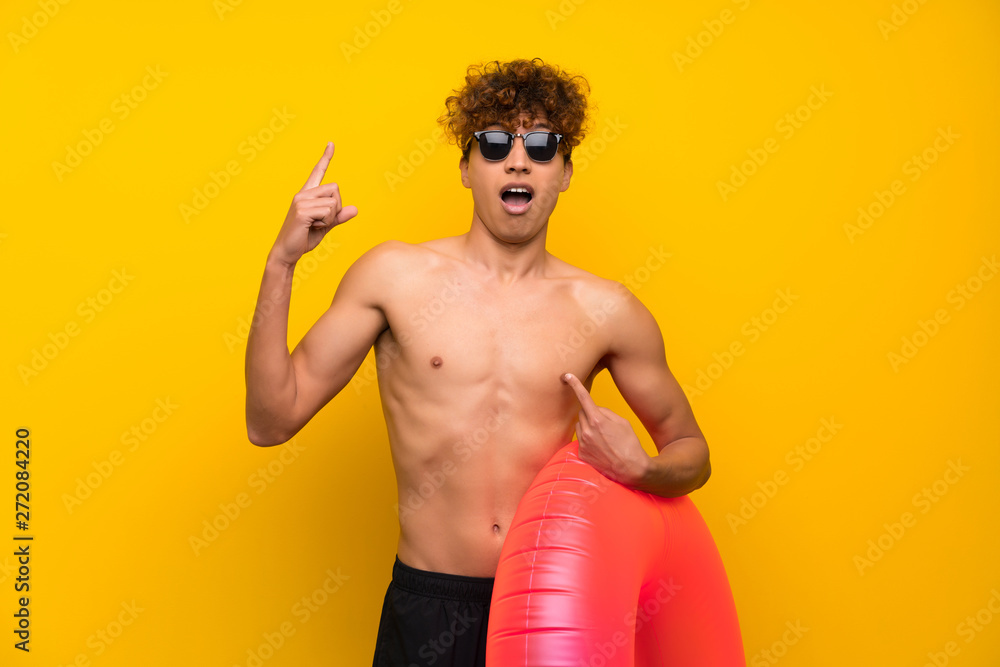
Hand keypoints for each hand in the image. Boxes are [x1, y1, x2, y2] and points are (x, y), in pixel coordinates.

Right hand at [270, 142, 358, 266]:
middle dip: (337, 208)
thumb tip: (356, 209)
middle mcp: (303, 193)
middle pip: (336, 189)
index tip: (331, 144)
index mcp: (307, 194)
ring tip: (314, 225)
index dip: (325, 158)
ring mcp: (301, 200)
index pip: (318, 172)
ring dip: (331, 218)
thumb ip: (339, 217)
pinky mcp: (302, 210)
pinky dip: (326, 223)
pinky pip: (328, 212)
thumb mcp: (325, 227)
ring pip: (334, 203)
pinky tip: (311, 228)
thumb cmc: (304, 239)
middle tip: (322, 221)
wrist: (286, 253)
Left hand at [561, 373, 649, 485]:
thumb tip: (595, 410)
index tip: (567, 375)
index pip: (583, 397)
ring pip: (580, 427)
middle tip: (604, 424)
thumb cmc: (630, 444)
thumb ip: (606, 412)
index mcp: (598, 420)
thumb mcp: (623, 422)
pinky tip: (601, 449)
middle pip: (582, 413)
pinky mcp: (581, 454)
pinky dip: (588, 441)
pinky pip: (581, 441)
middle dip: (590, 414)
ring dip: (588, 427)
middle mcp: (587, 431)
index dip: (575, 384)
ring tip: (604, 438)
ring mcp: (583, 444)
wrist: (631, 470)